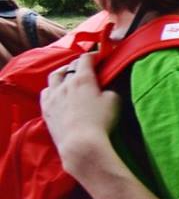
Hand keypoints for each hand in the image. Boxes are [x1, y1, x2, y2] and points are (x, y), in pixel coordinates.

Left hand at [40, 51, 118, 172]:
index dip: (93, 55)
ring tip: (67, 76)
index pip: (85, 59)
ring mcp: (52, 96)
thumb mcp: (114, 101)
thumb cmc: (100, 121)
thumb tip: (105, 88)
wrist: (80, 143)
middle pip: (68, 66)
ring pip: (53, 77)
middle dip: (77, 64)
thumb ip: (109, 90)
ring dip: (61, 74)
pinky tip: (56, 93)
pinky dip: (51, 89)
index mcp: (83, 79)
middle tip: (85, 67)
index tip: (99, 56)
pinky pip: (45, 92)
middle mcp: (65, 84)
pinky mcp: (45, 109)